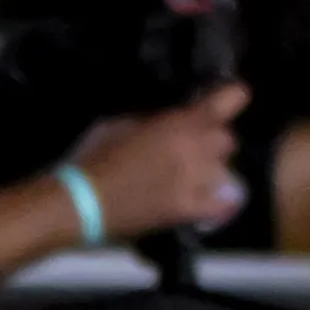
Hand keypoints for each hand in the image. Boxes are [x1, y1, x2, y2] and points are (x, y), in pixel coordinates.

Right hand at [77, 84, 246, 242]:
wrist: (78, 203)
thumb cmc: (94, 157)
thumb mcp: (125, 124)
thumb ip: (157, 120)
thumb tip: (172, 119)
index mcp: (179, 123)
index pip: (231, 100)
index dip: (230, 99)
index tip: (225, 101)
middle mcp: (195, 149)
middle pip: (227, 139)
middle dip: (211, 141)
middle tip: (191, 148)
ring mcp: (194, 181)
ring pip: (224, 170)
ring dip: (209, 171)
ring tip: (189, 178)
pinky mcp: (188, 210)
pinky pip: (221, 203)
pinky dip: (216, 202)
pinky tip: (202, 200)